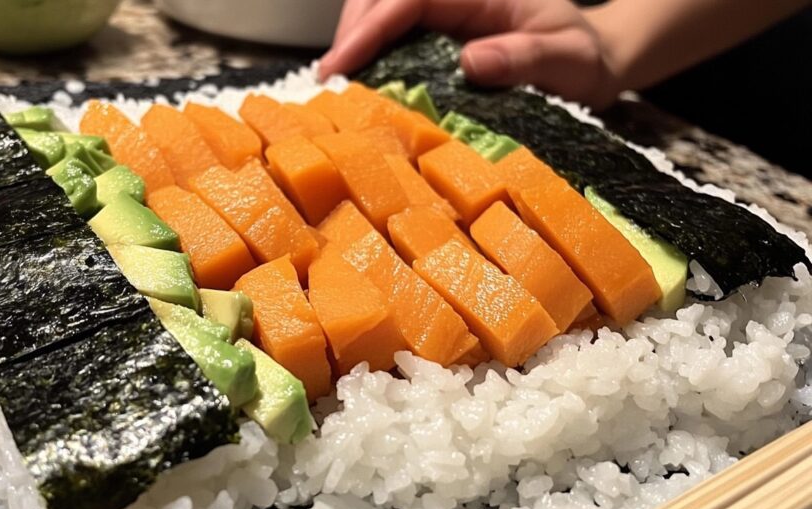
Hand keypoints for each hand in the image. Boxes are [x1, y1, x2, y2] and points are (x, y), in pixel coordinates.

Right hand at [319, 0, 622, 108]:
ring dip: (355, 42)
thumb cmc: (582, 60)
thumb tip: (468, 63)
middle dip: (350, 33)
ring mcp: (445, 12)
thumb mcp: (568, 61)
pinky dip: (370, 55)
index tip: (340, 66)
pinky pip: (394, 32)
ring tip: (338, 85)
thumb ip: (524, 58)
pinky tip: (360, 85)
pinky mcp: (439, 31)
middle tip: (328, 81)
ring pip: (381, 10)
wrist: (593, 62)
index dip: (370, 29)